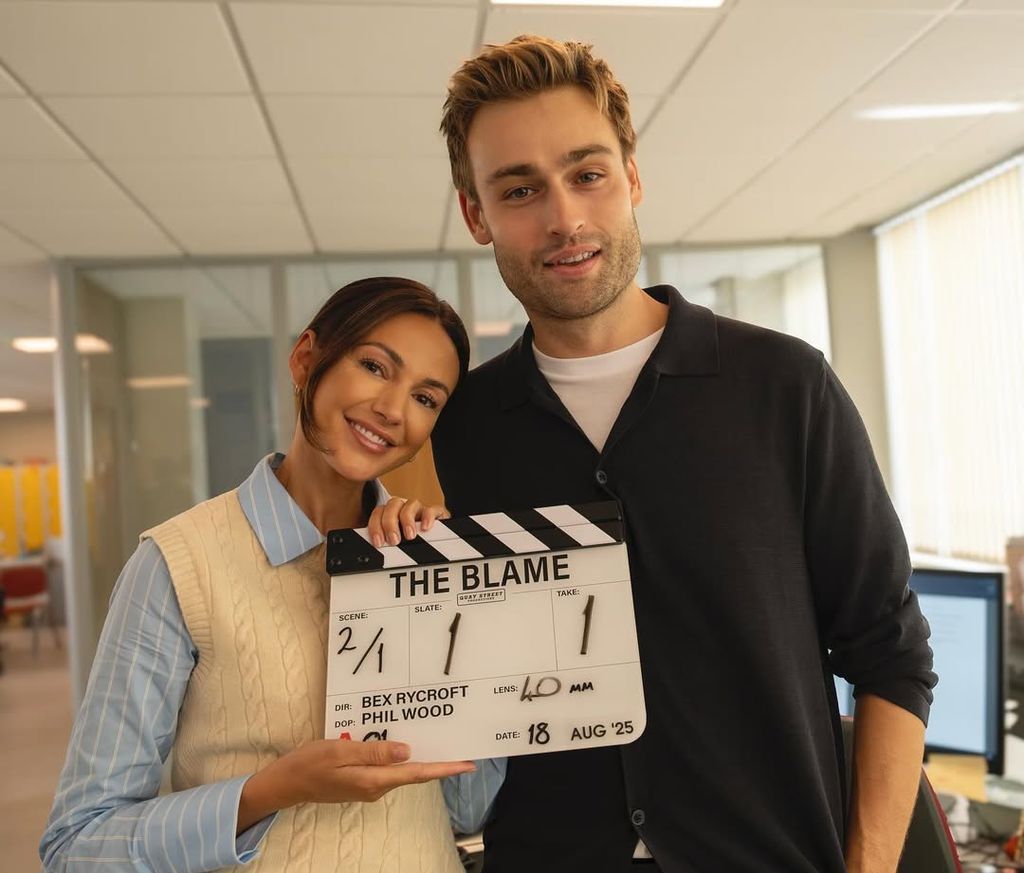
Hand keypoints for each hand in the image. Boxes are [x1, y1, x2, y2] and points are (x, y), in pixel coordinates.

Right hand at [238, 739, 474, 831]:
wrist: (286, 783)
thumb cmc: (310, 763)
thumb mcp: (340, 751)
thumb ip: (375, 752)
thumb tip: (408, 752)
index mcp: (373, 780)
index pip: (417, 774)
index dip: (444, 769)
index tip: (467, 765)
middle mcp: (376, 787)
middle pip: (414, 773)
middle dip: (438, 762)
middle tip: (460, 747)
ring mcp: (369, 787)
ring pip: (400, 771)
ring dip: (419, 758)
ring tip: (438, 740)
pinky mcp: (362, 783)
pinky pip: (387, 769)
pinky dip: (399, 758)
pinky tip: (404, 745)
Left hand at [367, 497, 449, 547]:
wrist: (439, 545)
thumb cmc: (411, 549)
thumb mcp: (394, 547)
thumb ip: (383, 545)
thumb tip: (369, 556)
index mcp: (391, 515)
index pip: (378, 512)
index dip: (375, 526)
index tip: (379, 542)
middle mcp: (405, 510)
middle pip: (393, 505)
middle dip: (390, 523)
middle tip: (394, 540)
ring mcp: (421, 511)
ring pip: (411, 503)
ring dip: (407, 519)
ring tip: (410, 536)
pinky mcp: (437, 514)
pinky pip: (433, 509)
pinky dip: (428, 517)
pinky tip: (426, 528)